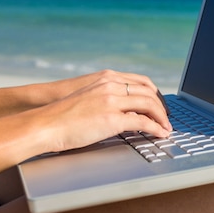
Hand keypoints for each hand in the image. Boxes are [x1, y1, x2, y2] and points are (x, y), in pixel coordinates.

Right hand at [27, 72, 171, 153]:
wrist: (45, 123)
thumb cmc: (62, 115)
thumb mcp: (88, 97)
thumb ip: (105, 98)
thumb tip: (121, 111)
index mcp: (106, 78)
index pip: (141, 81)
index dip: (155, 94)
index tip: (161, 105)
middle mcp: (111, 85)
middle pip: (149, 92)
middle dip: (163, 107)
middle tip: (168, 119)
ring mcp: (112, 101)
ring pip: (149, 105)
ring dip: (162, 118)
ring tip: (167, 128)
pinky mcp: (111, 119)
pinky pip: (143, 122)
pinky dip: (156, 128)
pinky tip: (161, 134)